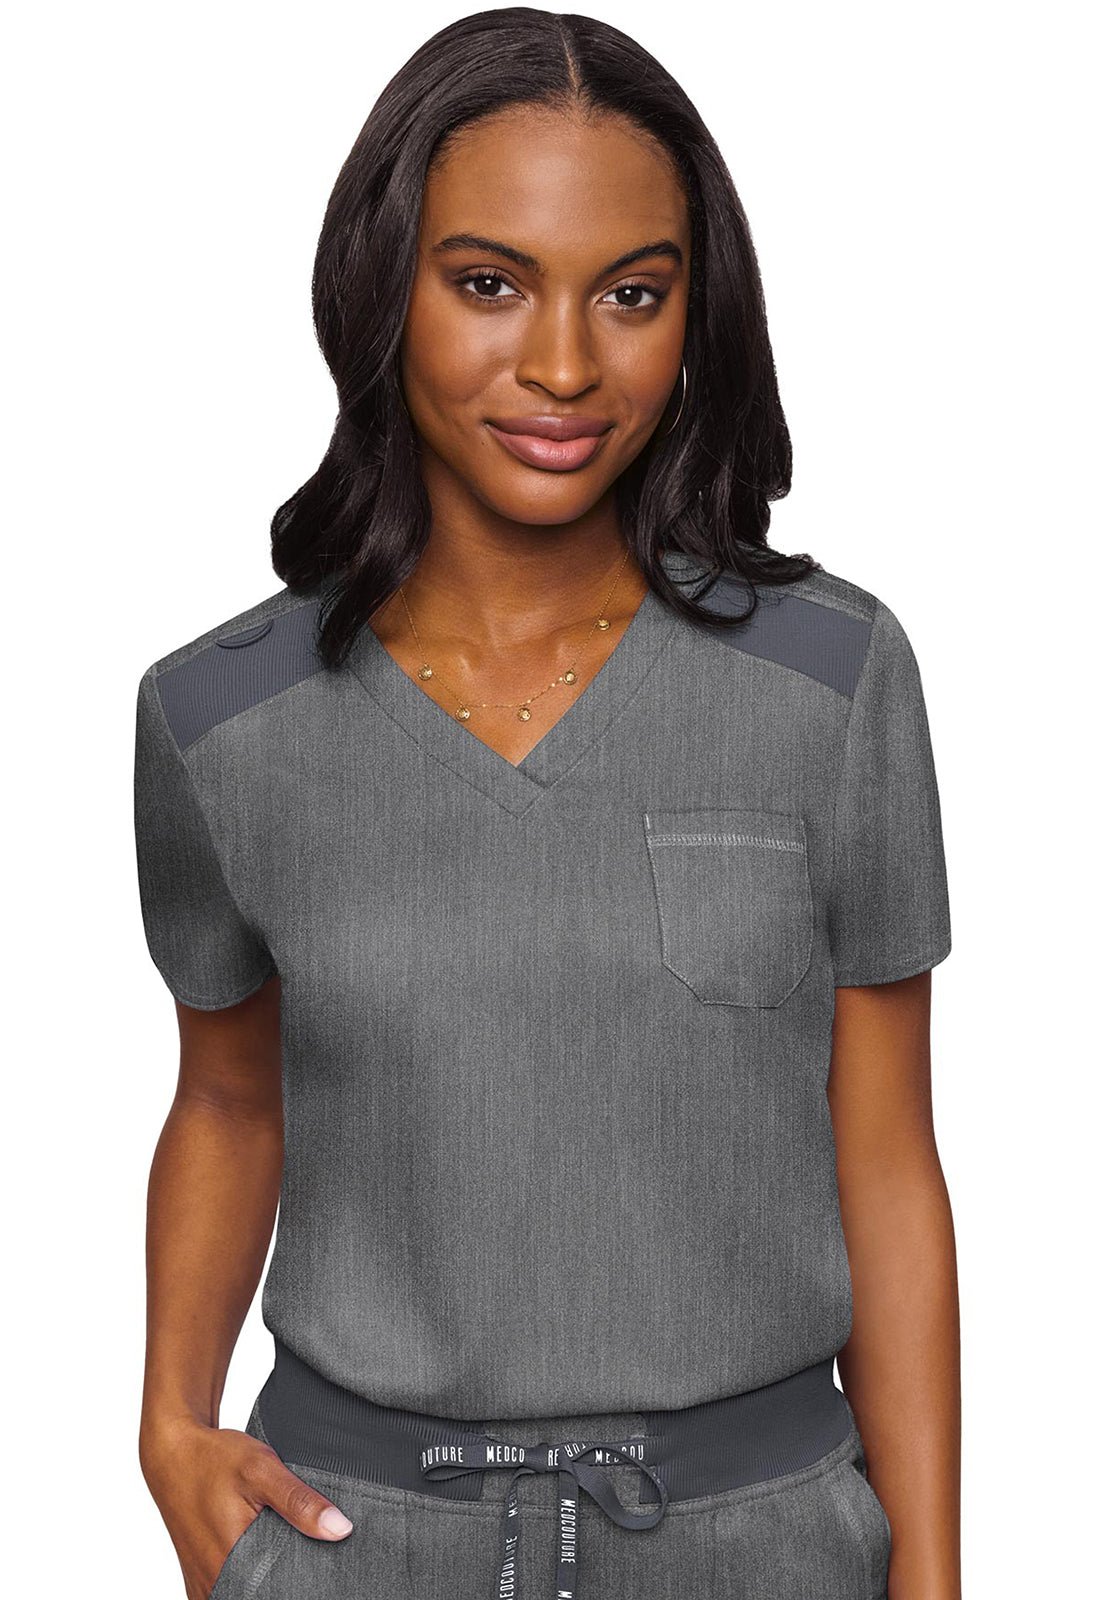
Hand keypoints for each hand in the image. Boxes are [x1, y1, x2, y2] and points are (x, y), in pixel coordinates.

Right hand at [140, 1415, 353, 1598]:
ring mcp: (204, 1586)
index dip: (303, 1585)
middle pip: (264, 1595)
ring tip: (284, 1553)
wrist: (173, 1454)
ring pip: (246, 1595)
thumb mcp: (261, 1469)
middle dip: (288, 1582)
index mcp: (230, 1565)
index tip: (323, 1571)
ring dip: (268, 1582)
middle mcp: (214, 1584)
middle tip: (306, 1554)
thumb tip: (340, 1529)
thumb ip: (299, 1501)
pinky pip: (231, 1592)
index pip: (279, 1594)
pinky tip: (263, 1558)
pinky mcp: (200, 1581)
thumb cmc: (214, 1459)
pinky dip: (249, 1581)